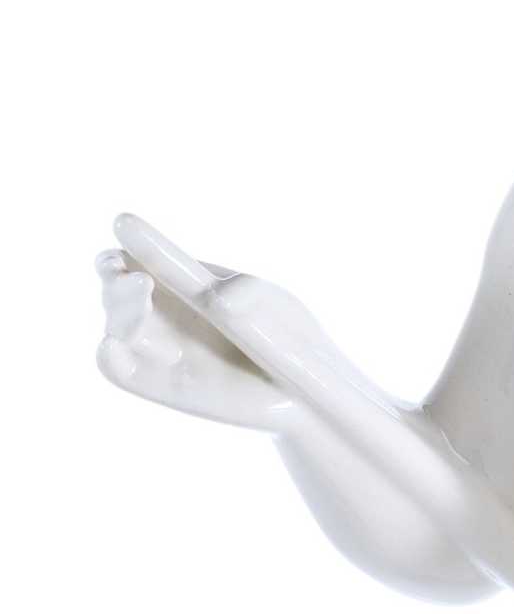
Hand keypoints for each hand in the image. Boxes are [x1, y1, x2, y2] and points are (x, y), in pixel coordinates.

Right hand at [96, 248, 298, 431]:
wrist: (305, 390)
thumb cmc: (287, 338)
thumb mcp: (271, 308)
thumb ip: (246, 298)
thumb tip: (220, 297)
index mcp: (182, 282)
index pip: (136, 257)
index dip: (127, 243)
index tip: (124, 224)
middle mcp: (163, 314)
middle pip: (114, 288)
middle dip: (118, 282)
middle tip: (142, 284)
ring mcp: (160, 351)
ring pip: (115, 327)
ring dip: (121, 314)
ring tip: (146, 308)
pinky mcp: (162, 386)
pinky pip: (118, 371)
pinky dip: (109, 358)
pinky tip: (113, 347)